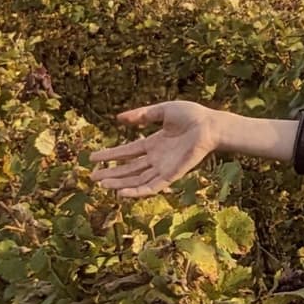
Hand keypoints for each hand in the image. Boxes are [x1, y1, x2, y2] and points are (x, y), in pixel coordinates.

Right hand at [88, 101, 222, 197]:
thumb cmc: (192, 116)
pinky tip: (122, 193)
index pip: (127, 152)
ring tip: (101, 184)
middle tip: (92, 177)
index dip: (110, 155)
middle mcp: (157, 158)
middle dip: (111, 173)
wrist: (211, 126)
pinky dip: (137, 191)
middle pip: (129, 169)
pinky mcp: (172, 175)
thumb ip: (142, 115)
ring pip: (137, 180)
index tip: (93, 158)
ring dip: (120, 183)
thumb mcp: (162, 111)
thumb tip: (119, 118)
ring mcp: (164, 168)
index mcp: (154, 143)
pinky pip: (153, 186)